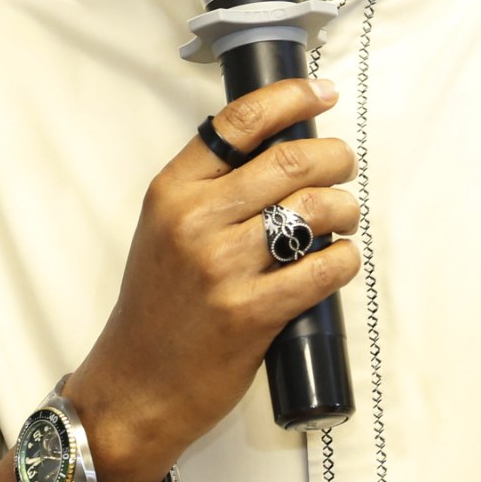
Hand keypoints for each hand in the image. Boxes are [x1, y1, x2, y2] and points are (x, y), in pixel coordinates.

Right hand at [62, 78, 360, 481]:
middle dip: (336, 157)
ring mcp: (222, 267)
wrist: (135, 388)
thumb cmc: (157, 308)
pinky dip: (345, 259)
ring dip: (345, 208)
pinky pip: (323, 269)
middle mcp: (195, 221)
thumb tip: (284, 151)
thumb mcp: (164, 232)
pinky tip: (339, 260)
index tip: (323, 93)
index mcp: (171, 191)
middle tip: (345, 168)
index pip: (239, 121)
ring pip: (315, 210)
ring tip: (342, 218)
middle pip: (291, 160)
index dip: (291, 97)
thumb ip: (211, 191)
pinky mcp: (251, 313)